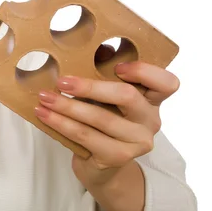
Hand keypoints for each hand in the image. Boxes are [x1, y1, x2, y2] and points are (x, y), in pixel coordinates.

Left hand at [34, 44, 179, 186]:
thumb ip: (102, 71)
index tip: (117, 66)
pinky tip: (44, 115)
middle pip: (128, 96)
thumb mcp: (104, 95)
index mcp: (151, 99)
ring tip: (45, 98)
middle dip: (90, 86)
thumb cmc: (101, 119)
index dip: (145, 71)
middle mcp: (150, 120)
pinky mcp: (118, 156)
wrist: (98, 163)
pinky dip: (61, 123)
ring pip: (100, 118)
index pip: (167, 83)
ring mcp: (137, 141)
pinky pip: (86, 136)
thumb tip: (93, 47)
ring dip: (67, 106)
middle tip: (62, 81)